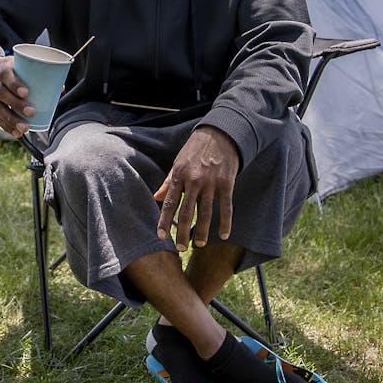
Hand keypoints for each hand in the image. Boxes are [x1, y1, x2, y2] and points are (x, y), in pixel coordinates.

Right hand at [0, 55, 33, 136]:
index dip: (14, 84)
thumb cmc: (9, 69)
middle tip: (31, 112)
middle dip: (15, 104)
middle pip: (0, 92)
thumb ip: (38, 75)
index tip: (27, 93)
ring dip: (11, 119)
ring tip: (25, 128)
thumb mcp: (19, 65)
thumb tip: (60, 88)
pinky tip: (16, 133)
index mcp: (0, 66)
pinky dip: (6, 126)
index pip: (5, 74)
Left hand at [153, 126, 238, 251]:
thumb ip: (168, 182)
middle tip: (181, 248)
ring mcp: (211, 183)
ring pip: (205, 213)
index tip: (161, 237)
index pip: (169, 203)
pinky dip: (225, 222)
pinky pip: (226, 207)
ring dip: (203, 231)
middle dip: (183, 232)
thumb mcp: (178, 162)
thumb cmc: (196, 150)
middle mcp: (194, 181)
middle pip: (186, 212)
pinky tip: (223, 235)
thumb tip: (156, 198)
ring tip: (199, 244)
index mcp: (179, 175)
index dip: (164, 221)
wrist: (220, 134)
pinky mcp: (226, 183)